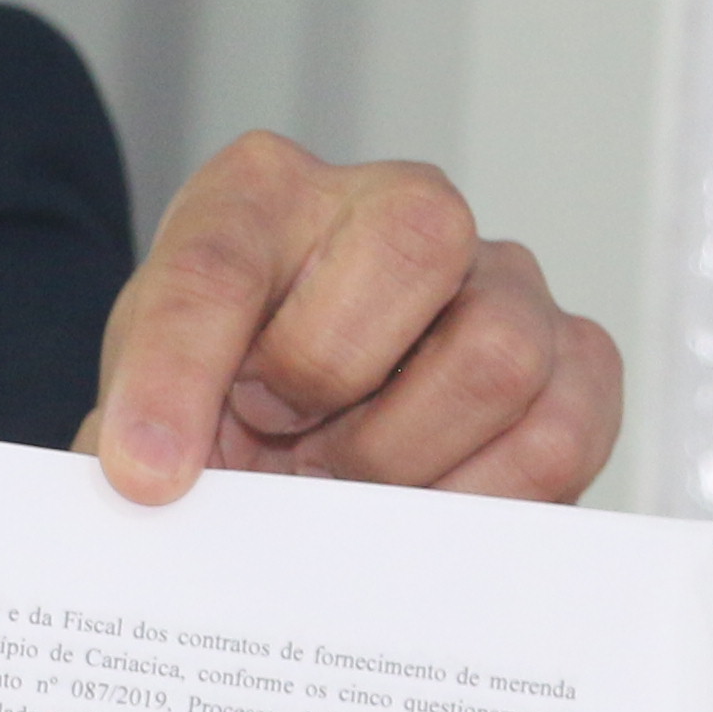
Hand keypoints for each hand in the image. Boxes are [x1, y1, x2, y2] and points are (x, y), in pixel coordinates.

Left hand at [81, 138, 621, 507]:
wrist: (292, 452)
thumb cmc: (220, 409)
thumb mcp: (148, 409)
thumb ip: (138, 430)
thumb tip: (151, 484)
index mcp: (262, 195)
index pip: (221, 257)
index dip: (179, 374)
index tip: (145, 476)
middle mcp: (400, 205)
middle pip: (414, 245)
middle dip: (330, 379)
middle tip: (282, 450)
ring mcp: (502, 280)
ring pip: (497, 350)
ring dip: (404, 454)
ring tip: (344, 489)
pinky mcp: (574, 366)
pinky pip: (559, 434)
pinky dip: (482, 499)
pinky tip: (417, 517)